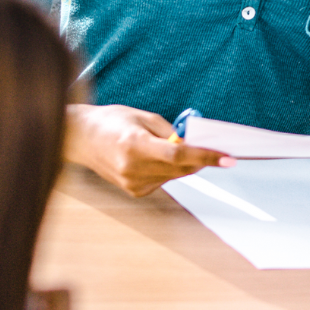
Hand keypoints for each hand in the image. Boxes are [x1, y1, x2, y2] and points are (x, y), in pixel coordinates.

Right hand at [66, 104, 230, 196]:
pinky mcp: (134, 192)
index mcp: (134, 145)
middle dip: (201, 159)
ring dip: (185, 164)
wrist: (82, 139)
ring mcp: (132, 184)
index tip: (228, 158)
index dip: (206, 156)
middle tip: (219, 151)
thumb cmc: (112, 122)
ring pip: (175, 176)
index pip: (179, 155)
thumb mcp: (143, 118)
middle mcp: (133, 169)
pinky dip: (169, 170)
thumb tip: (194, 143)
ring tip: (178, 147)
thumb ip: (171, 132)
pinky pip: (164, 180)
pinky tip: (158, 158)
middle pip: (181, 168)